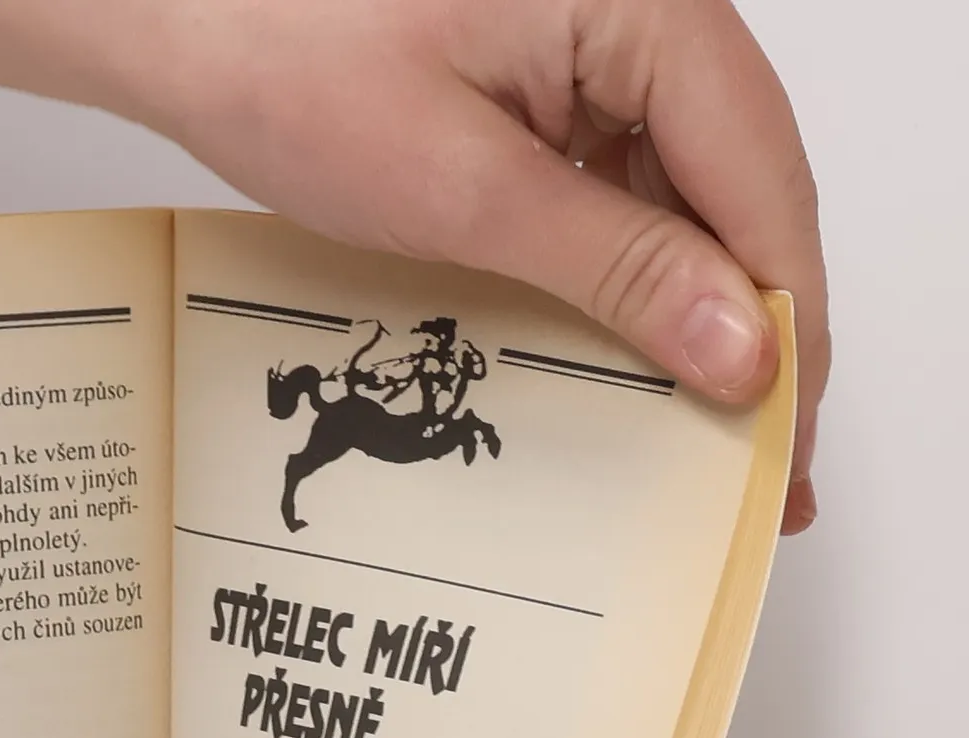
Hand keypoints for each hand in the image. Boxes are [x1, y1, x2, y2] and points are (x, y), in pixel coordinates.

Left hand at [5, 0, 827, 531]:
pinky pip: (619, 181)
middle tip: (761, 460)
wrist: (181, 14)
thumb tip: (739, 349)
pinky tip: (626, 354)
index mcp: (649, 5)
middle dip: (753, 327)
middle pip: (741, 189)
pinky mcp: (547, 78)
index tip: (786, 437)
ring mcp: (596, 44)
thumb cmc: (288, 59)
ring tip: (700, 430)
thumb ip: (616, 267)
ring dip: (693, 308)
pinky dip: (627, 270)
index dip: (787, 321)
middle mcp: (644, 11)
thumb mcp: (466, 189)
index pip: (764, 183)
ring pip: (685, 194)